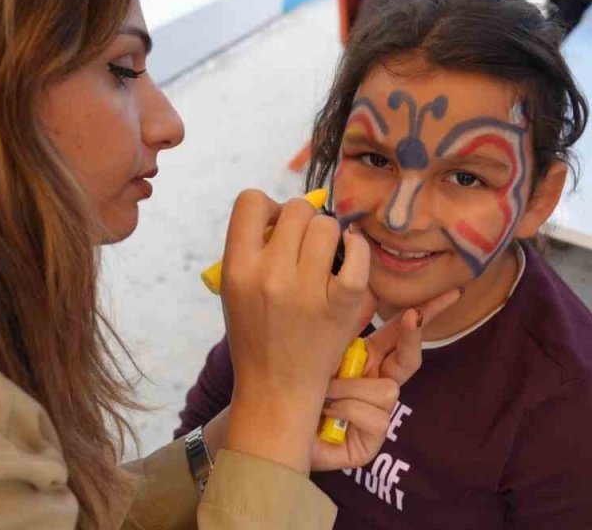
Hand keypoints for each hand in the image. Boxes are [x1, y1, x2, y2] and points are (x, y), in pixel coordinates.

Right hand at [219, 189, 375, 472]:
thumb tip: (284, 211)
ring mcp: (307, 291)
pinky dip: (357, 248)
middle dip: (302, 222)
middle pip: (296, 210)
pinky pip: (356, 253)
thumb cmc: (257, 336)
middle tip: (304, 246)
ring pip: (326, 225)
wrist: (277, 389)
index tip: (275, 228)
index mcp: (237, 269)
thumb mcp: (234, 292)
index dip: (267, 208)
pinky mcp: (341, 305)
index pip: (250, 202)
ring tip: (325, 256)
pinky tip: (350, 254)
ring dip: (329, 235)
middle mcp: (270, 276)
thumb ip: (252, 250)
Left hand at [310, 289, 459, 470]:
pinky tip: (326, 413)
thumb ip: (346, 323)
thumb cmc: (295, 386)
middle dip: (411, 337)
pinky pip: (375, 417)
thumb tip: (365, 286)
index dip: (425, 314)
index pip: (402, 334)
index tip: (450, 293)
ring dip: (351, 388)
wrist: (273, 427)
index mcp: (369, 361)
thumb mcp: (323, 347)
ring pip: (387, 390)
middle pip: (410, 360)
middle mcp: (378, 386)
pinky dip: (346, 411)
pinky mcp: (370, 444)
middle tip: (413, 316)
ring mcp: (377, 416)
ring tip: (323, 391)